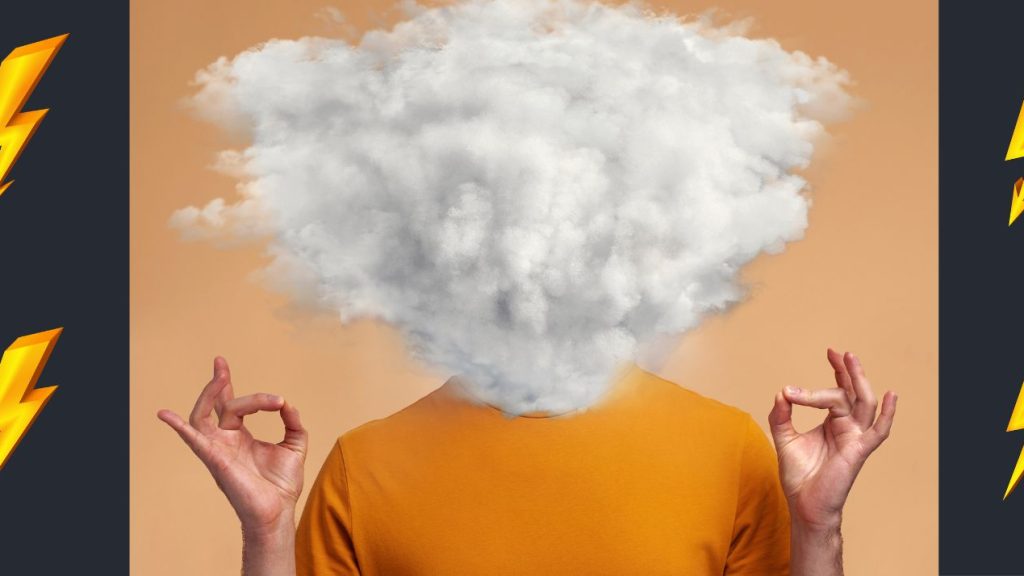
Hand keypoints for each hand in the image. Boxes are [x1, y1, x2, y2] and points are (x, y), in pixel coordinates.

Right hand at [157, 357, 307, 536]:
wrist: (277, 511)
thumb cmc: (281, 485)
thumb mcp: (295, 445)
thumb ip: (293, 422)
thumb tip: (288, 404)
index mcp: (242, 437)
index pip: (231, 405)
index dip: (226, 384)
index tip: (222, 363)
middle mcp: (226, 440)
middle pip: (219, 405)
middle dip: (219, 383)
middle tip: (221, 364)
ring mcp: (218, 449)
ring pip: (203, 415)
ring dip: (210, 394)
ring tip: (221, 376)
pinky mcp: (215, 458)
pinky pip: (193, 440)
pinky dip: (178, 427)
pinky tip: (165, 414)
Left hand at [768, 349, 896, 528]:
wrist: (803, 505)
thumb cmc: (799, 476)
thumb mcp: (784, 438)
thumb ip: (781, 415)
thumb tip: (781, 392)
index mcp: (831, 423)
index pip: (837, 391)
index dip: (837, 372)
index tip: (830, 352)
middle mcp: (846, 428)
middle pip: (851, 393)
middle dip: (847, 372)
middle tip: (838, 354)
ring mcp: (854, 438)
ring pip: (862, 404)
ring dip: (858, 382)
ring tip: (851, 362)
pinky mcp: (858, 451)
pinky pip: (878, 432)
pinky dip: (887, 414)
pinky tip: (890, 395)